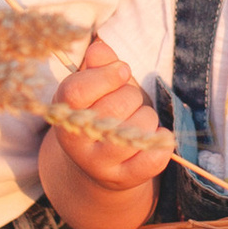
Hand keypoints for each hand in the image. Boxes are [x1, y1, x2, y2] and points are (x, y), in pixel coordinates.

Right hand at [48, 36, 171, 191]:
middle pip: (116, 107)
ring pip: (140, 129)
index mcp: (64, 112)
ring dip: (147, 118)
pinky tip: (156, 137)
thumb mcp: (93, 85)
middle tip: (127, 101)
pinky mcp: (123, 179)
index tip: (122, 70)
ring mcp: (98, 164)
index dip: (105, 75)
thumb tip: (99, 49)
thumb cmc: (99, 111)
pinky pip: (154, 157)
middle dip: (132, 95)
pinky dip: (163, 142)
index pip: (77, 92)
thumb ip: (98, 64)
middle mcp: (76, 141)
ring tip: (135, 122)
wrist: (96, 164)